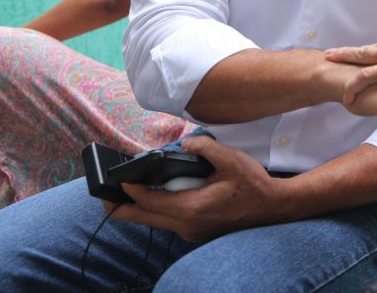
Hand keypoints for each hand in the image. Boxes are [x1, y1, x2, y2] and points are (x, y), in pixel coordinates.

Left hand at [107, 135, 280, 241]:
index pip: (149, 201)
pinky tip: (155, 196)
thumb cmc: (253, 184)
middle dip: (120, 208)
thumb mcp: (231, 159)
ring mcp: (191, 232)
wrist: (273, 207)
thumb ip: (204, 148)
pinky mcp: (196, 232)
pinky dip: (157, 210)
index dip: (130, 189)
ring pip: (154, 222)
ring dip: (139, 208)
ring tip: (126, 193)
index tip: (118, 177)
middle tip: (103, 197)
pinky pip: (168, 222)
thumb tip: (184, 145)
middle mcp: (186, 225)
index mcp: (191, 209)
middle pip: (143, 219)